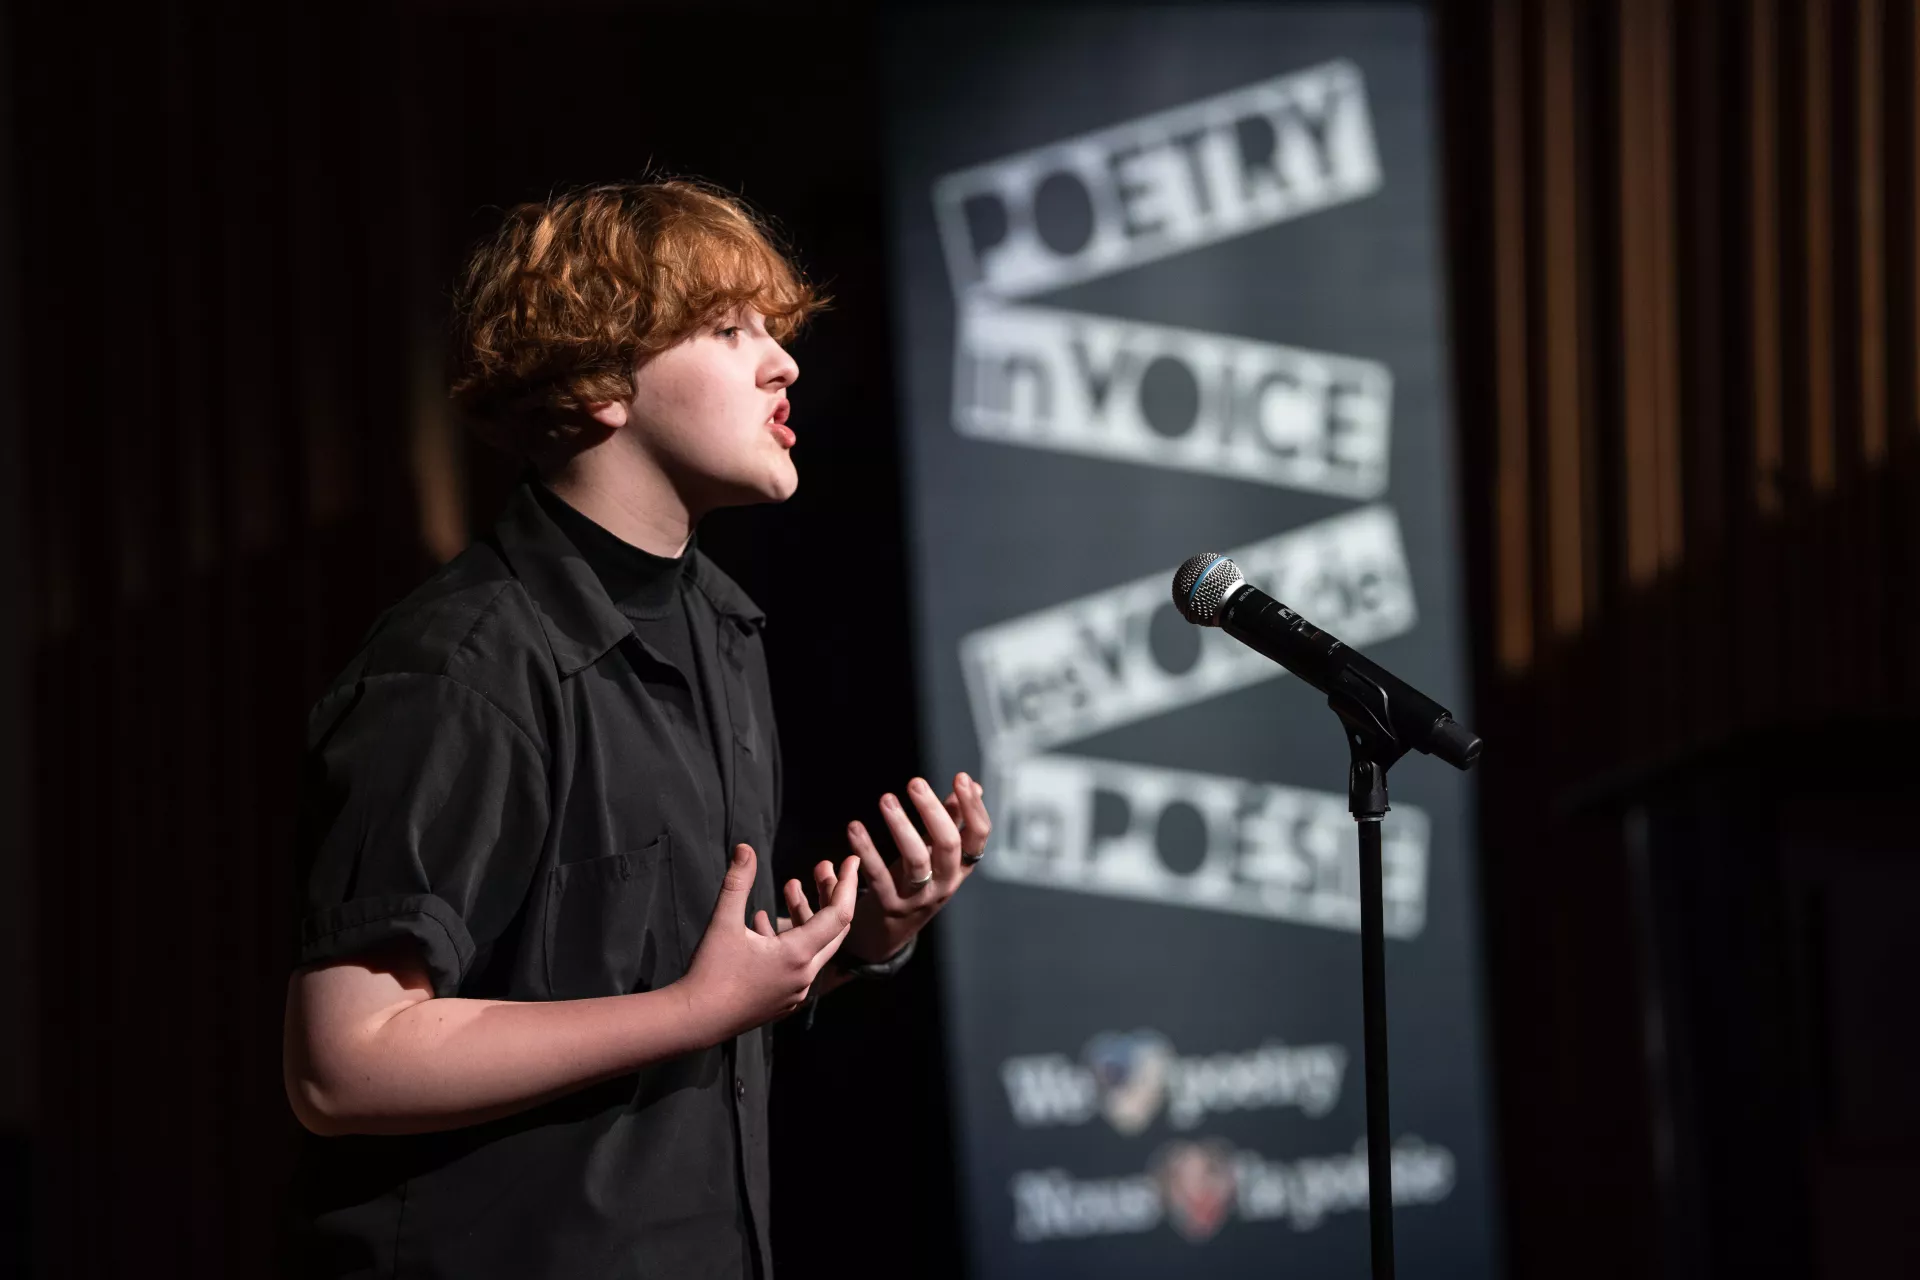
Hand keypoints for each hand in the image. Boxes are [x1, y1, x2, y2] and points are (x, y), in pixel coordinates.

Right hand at [679, 844, 857, 1042]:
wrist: (695, 1020)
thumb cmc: (710, 972)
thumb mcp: (723, 922)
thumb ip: (738, 883)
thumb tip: (745, 848)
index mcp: (797, 955)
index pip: (839, 915)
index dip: (846, 884)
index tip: (851, 860)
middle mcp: (804, 975)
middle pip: (833, 930)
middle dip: (829, 895)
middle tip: (821, 868)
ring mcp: (794, 991)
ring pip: (814, 946)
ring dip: (805, 915)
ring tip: (790, 886)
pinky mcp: (782, 1000)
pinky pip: (798, 963)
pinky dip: (791, 938)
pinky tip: (764, 921)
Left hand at [843, 771, 990, 964]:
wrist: (888, 933)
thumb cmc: (916, 882)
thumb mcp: (937, 853)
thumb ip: (953, 821)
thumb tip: (973, 785)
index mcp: (961, 867)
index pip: (978, 836)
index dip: (973, 807)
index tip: (960, 777)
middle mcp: (945, 883)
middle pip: (948, 846)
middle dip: (933, 812)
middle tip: (915, 782)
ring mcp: (918, 898)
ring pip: (915, 861)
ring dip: (900, 827)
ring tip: (886, 799)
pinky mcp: (890, 907)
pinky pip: (878, 877)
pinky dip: (866, 851)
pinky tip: (854, 828)